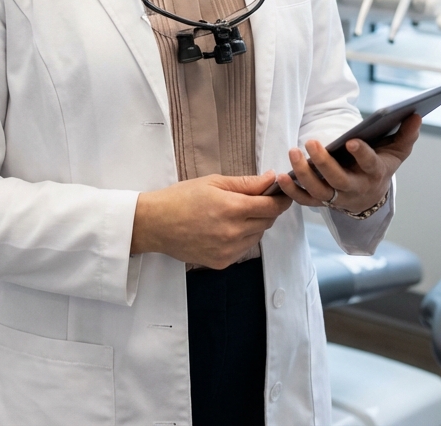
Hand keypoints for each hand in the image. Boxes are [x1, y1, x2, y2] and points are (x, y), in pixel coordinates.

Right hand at [131, 173, 292, 268]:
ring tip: (236, 213)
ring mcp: (229, 250)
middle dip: (267, 209)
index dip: (281, 199)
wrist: (156, 223)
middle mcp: (234, 232)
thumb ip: (245, 183)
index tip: (283, 193)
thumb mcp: (213, 182)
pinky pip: (243, 249)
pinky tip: (225, 228)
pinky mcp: (222, 262)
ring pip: (257, 236)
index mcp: (233, 208)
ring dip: (255, 224)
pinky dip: (242, 238)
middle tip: (256, 199)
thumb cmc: (182, 197)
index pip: (272, 206)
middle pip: (267, 221)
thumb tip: (270, 179)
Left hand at [275, 114, 420, 214]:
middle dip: (324, 163)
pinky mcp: (322, 202)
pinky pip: (305, 201)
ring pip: (319, 191)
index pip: (369, 164)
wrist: (370, 196)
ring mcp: (337, 197)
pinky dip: (292, 192)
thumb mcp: (396, 152)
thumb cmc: (380, 166)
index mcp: (374, 174)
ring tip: (292, 152)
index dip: (361, 154)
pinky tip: (281, 177)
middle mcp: (355, 188)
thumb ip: (406, 134)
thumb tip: (416, 114)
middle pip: (339, 180)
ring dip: (303, 174)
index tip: (351, 140)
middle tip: (310, 143)